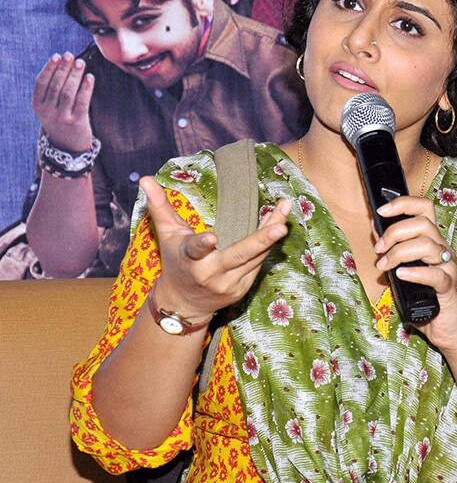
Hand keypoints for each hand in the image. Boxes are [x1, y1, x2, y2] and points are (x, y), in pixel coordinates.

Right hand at [32, 52, 94, 151]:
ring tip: (81, 64)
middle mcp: (48, 112)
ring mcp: (62, 117)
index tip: (57, 56)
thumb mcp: (49, 107)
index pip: (41, 83)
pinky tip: (90, 78)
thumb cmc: (60, 120)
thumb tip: (63, 63)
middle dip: (64, 69)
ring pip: (68, 92)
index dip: (49, 68)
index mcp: (38, 105)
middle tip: (71, 56)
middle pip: (56, 85)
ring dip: (75, 75)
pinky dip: (86, 88)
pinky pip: (82, 102)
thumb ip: (52, 90)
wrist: (68, 147)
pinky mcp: (77, 122)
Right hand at [141, 176, 290, 319]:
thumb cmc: (175, 262)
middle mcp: (210, 274)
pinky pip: (259, 264)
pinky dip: (269, 246)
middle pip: (239, 255)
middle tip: (280, 225)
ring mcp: (228, 284)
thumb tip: (145, 179)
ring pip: (255, 257)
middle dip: (261, 240)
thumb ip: (160, 207)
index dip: (202, 245)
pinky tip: (279, 225)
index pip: (194, 251)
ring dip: (272, 235)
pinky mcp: (241, 289)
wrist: (184, 304)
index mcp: (189, 259)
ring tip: (285, 210)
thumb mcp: (167, 235)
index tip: (212, 238)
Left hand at [374, 196, 456, 352]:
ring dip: (399, 253)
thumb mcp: (403, 269)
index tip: (381, 210)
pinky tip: (401, 275)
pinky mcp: (450, 288)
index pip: (424, 208)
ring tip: (384, 266)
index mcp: (432, 241)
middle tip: (379, 250)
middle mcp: (442, 249)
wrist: (447, 328)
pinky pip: (435, 275)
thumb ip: (392, 250)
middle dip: (394, 232)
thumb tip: (375, 228)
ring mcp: (448, 268)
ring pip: (427, 245)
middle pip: (422, 224)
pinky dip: (415, 272)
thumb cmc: (424, 298)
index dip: (403, 203)